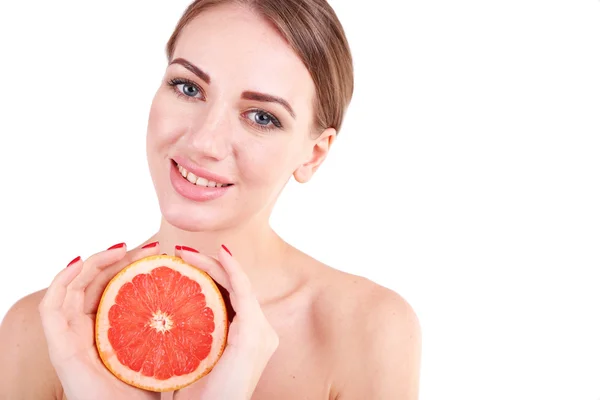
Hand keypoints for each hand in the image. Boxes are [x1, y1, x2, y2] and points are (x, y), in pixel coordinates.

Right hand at [38, 242, 162, 399]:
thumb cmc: (150, 393)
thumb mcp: (164, 351)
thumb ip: (170, 327)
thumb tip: (196, 296)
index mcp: (107, 334)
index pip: (110, 289)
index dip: (127, 267)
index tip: (155, 252)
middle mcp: (85, 334)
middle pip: (91, 285)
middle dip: (115, 260)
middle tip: (145, 247)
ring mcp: (69, 341)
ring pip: (70, 288)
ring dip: (92, 262)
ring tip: (121, 249)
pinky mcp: (59, 349)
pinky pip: (51, 306)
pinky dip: (63, 280)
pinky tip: (86, 262)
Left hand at [173, 245, 278, 399]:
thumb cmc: (197, 397)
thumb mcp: (192, 360)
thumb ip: (190, 337)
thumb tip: (165, 315)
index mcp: (249, 339)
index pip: (232, 297)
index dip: (212, 276)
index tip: (185, 262)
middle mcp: (261, 332)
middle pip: (236, 287)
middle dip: (210, 265)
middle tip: (181, 252)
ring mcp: (261, 332)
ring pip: (238, 284)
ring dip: (213, 263)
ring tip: (185, 251)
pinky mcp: (254, 333)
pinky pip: (242, 290)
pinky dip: (229, 269)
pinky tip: (215, 255)